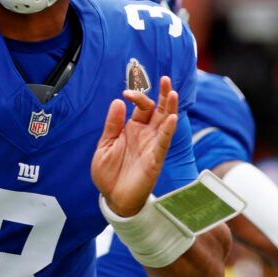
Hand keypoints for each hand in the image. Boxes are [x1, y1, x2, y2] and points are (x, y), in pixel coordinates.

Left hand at [91, 77, 178, 217]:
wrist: (113, 197)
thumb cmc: (109, 173)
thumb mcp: (104, 145)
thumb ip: (112, 125)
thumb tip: (118, 101)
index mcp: (133, 128)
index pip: (141, 107)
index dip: (136, 97)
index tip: (126, 94)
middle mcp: (146, 134)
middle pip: (159, 110)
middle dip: (163, 95)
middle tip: (166, 79)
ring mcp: (152, 145)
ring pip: (165, 123)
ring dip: (170, 108)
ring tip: (173, 93)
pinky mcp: (155, 159)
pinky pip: (164, 142)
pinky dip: (168, 130)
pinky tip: (171, 118)